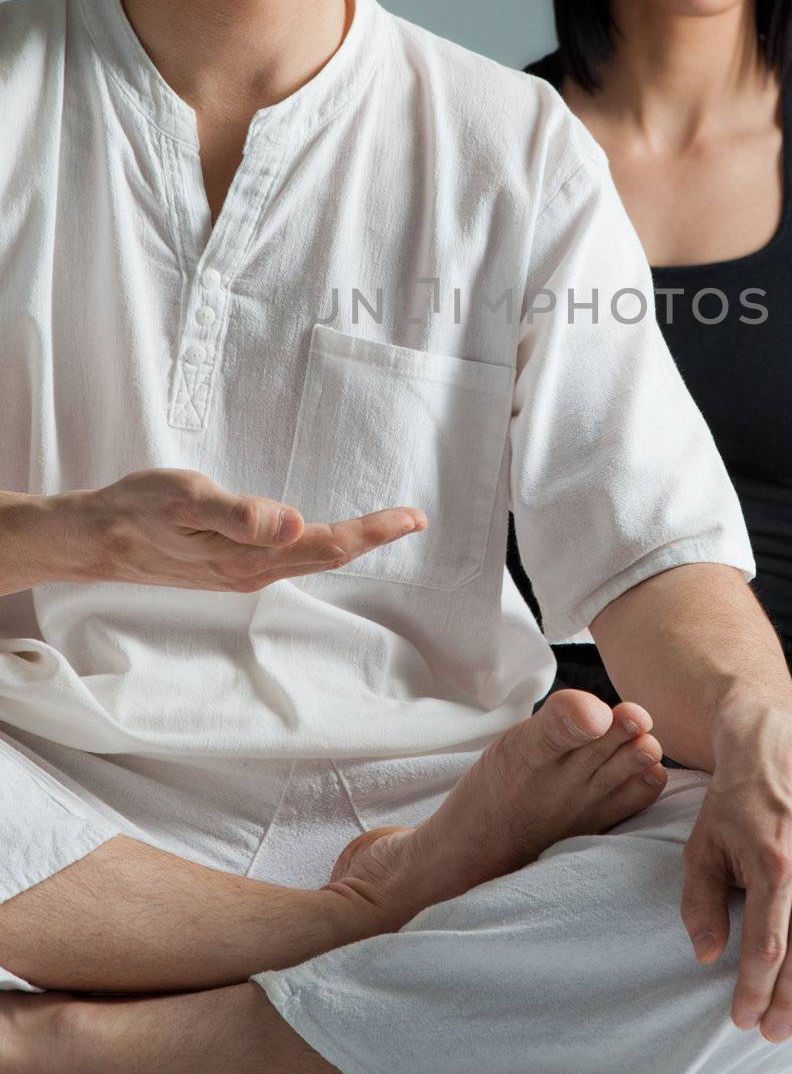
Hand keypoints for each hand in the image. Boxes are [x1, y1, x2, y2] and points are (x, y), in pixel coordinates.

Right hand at [43, 468, 426, 591]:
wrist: (95, 539)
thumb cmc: (139, 510)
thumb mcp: (187, 501)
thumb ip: (241, 514)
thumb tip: (294, 522)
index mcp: (251, 558)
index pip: (328, 544)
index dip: (373, 531)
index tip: (413, 517)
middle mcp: (253, 571)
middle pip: (326, 555)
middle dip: (371, 537)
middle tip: (413, 518)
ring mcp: (242, 572)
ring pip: (308, 558)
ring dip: (348, 542)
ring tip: (382, 526)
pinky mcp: (230, 565)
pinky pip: (288, 558)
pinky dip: (318, 544)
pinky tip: (321, 534)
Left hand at [681, 699, 791, 1042]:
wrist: (777, 740)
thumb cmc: (735, 798)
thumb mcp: (702, 844)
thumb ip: (699, 901)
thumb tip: (705, 955)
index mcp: (773, 856)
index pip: (768, 946)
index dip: (755, 990)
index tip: (745, 1019)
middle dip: (790, 1001)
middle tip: (778, 1032)